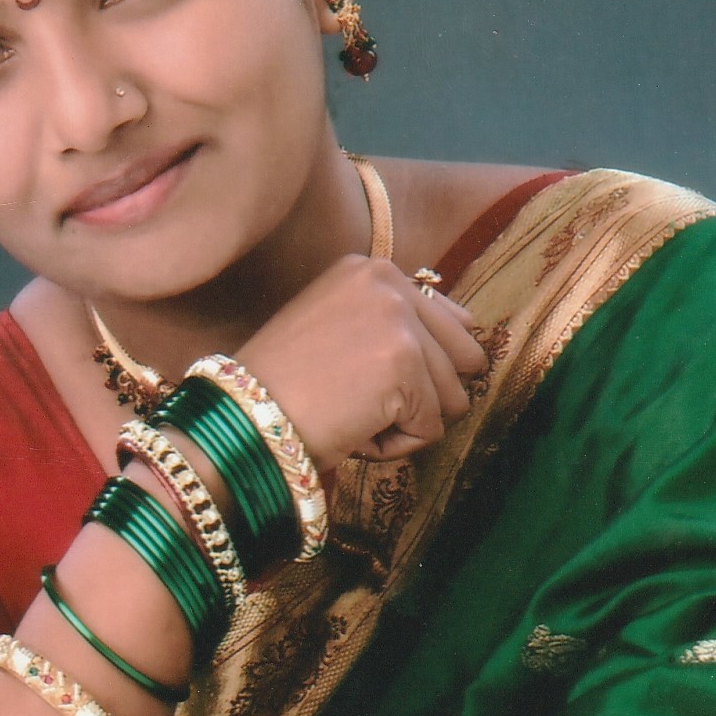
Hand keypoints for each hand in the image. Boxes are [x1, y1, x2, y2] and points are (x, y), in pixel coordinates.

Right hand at [237, 255, 486, 469]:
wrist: (243, 418)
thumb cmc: (281, 387)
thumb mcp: (337, 326)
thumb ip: (398, 319)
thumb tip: (472, 329)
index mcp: (371, 269)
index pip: (450, 321)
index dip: (421, 366)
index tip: (366, 379)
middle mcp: (389, 283)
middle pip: (463, 360)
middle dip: (422, 394)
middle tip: (358, 398)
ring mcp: (399, 322)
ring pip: (451, 398)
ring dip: (405, 422)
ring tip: (350, 412)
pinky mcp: (404, 366)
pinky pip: (430, 429)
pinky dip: (394, 446)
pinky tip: (351, 430)